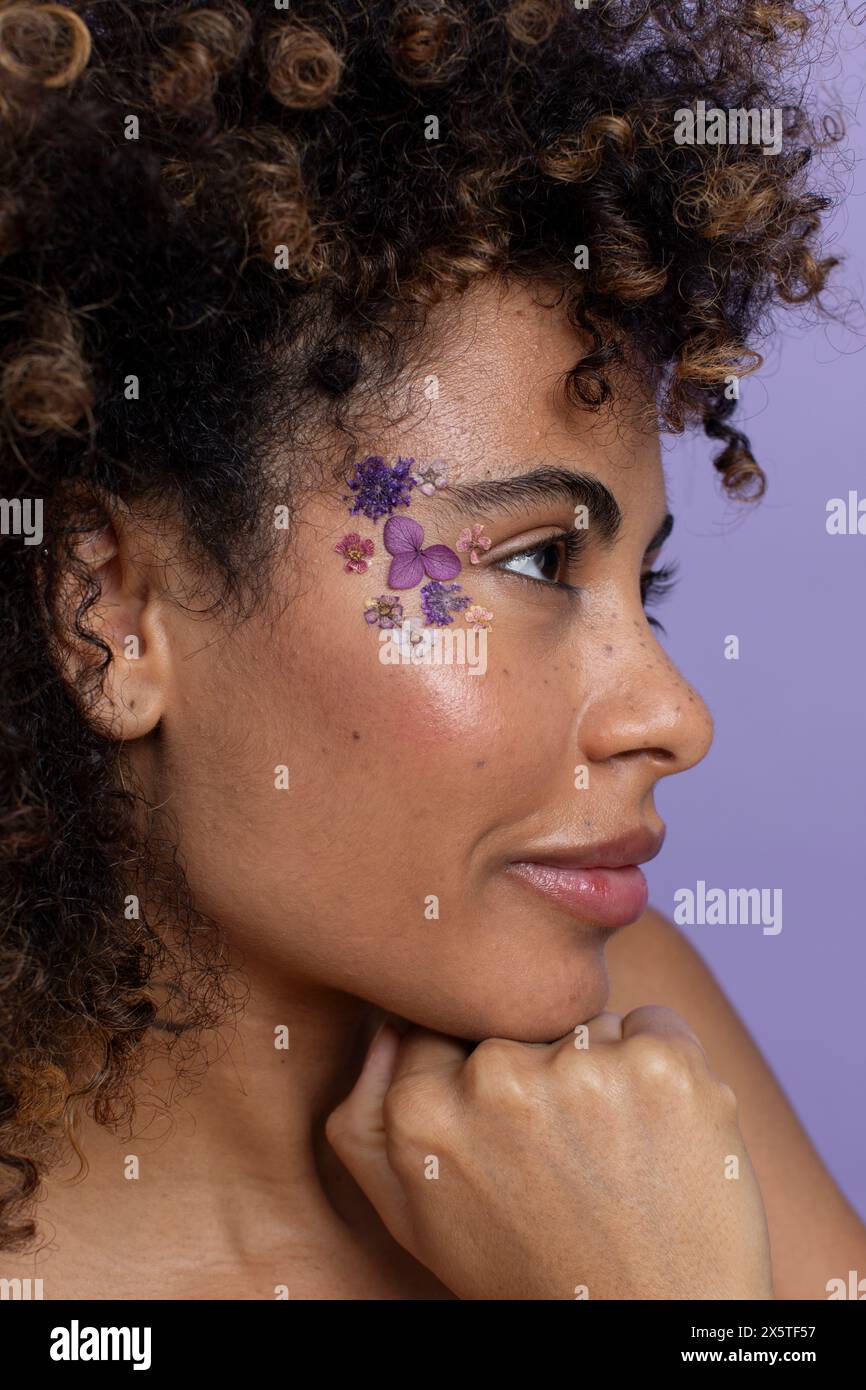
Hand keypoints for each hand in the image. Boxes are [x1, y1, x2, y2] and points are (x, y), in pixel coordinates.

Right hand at [325, 1006, 774, 1299]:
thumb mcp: (415, 1215)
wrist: (649, 1320)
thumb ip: (366, 1118)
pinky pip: (655, 1024)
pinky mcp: (663, 1067)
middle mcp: (497, 1080)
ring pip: (587, 1023)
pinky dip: (660, 1067)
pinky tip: (657, 1134)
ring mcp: (585, 1069)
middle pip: (518, 1021)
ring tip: (612, 1153)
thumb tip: (384, 1023)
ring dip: (602, 1069)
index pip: (443, 1028)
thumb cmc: (526, 1265)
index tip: (510, 1125)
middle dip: (541, 1069)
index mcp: (423, 1110)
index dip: (480, 1073)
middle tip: (564, 1153)